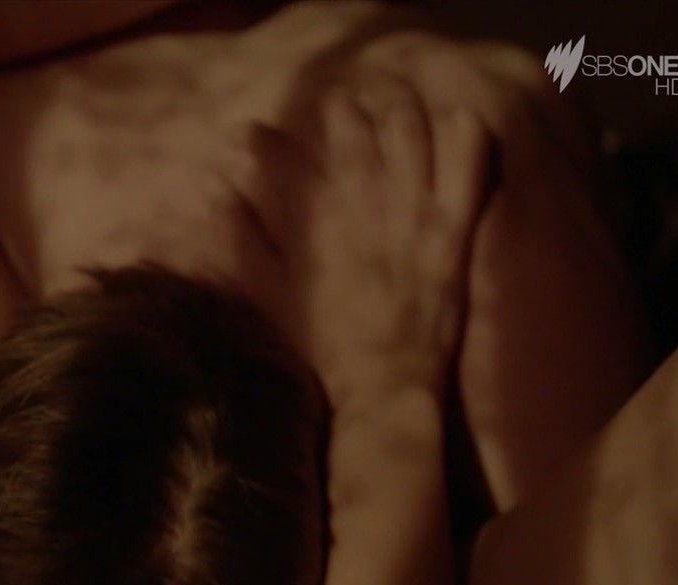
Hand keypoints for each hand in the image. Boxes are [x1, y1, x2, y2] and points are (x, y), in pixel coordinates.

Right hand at [253, 73, 491, 408]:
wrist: (384, 387)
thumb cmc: (322, 346)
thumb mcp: (268, 297)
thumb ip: (241, 242)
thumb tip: (212, 195)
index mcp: (314, 226)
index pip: (286, 163)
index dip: (267, 141)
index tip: (255, 131)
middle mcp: (361, 210)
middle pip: (352, 137)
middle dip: (341, 112)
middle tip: (338, 106)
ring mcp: (410, 218)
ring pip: (408, 140)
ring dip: (398, 113)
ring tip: (392, 105)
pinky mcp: (450, 234)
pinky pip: (464, 173)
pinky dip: (465, 139)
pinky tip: (459, 119)